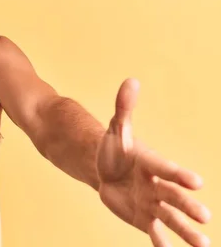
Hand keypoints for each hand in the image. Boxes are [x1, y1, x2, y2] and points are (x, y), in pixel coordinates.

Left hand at [96, 79, 210, 245]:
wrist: (106, 169)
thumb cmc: (116, 149)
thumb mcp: (117, 129)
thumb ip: (124, 108)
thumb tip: (131, 81)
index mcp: (152, 163)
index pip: (165, 169)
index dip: (178, 174)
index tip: (196, 182)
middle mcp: (157, 185)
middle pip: (173, 196)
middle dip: (187, 206)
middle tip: (204, 216)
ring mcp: (152, 203)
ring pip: (170, 218)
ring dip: (185, 231)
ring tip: (204, 245)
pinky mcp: (144, 217)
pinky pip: (154, 231)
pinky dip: (160, 241)